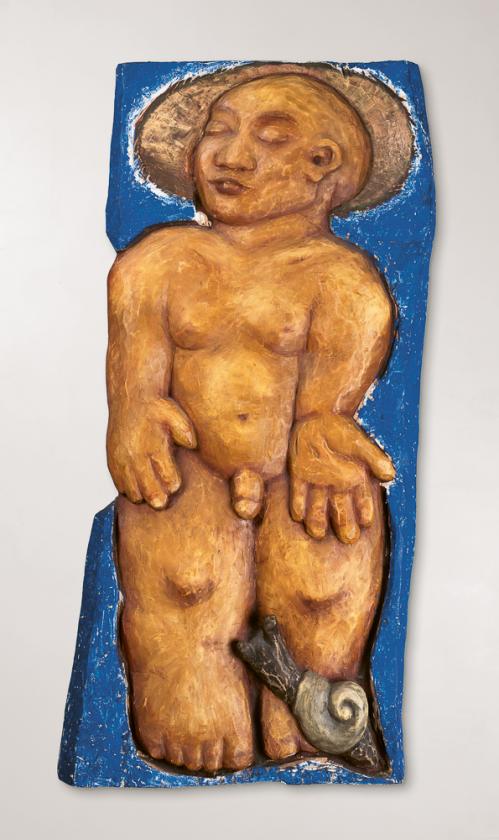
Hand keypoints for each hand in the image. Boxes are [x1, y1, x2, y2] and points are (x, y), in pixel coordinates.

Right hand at [107, 397, 196, 509]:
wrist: (130, 398)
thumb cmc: (157, 408)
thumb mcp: (175, 415)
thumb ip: (185, 431)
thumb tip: (191, 446)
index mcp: (153, 446)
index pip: (168, 480)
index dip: (174, 485)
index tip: (176, 481)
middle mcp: (135, 456)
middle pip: (150, 493)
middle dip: (160, 499)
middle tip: (165, 498)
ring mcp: (121, 461)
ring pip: (134, 494)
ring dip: (144, 495)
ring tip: (152, 488)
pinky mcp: (112, 462)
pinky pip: (120, 487)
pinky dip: (131, 489)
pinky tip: (139, 482)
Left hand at [289, 414, 394, 542]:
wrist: (316, 417)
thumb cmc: (341, 430)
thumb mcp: (359, 442)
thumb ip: (373, 458)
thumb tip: (390, 474)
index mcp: (353, 477)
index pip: (361, 498)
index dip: (364, 509)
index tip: (367, 522)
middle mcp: (335, 484)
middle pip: (340, 508)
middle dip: (343, 522)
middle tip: (348, 538)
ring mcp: (316, 481)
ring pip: (317, 505)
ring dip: (317, 519)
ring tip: (317, 533)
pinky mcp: (299, 475)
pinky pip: (298, 493)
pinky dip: (298, 503)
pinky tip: (298, 516)